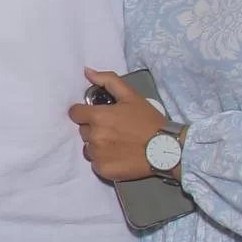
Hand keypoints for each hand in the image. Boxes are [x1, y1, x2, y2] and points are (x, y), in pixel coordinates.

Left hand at [69, 67, 169, 182]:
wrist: (166, 149)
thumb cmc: (149, 121)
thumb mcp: (131, 96)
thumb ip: (108, 81)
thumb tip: (87, 71)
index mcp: (98, 117)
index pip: (75, 113)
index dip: (84, 113)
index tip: (97, 116)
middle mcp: (94, 136)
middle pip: (83, 131)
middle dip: (94, 129)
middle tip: (114, 130)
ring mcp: (97, 155)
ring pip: (88, 147)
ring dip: (98, 145)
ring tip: (118, 144)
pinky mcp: (103, 170)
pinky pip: (95, 163)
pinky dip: (104, 160)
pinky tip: (119, 156)